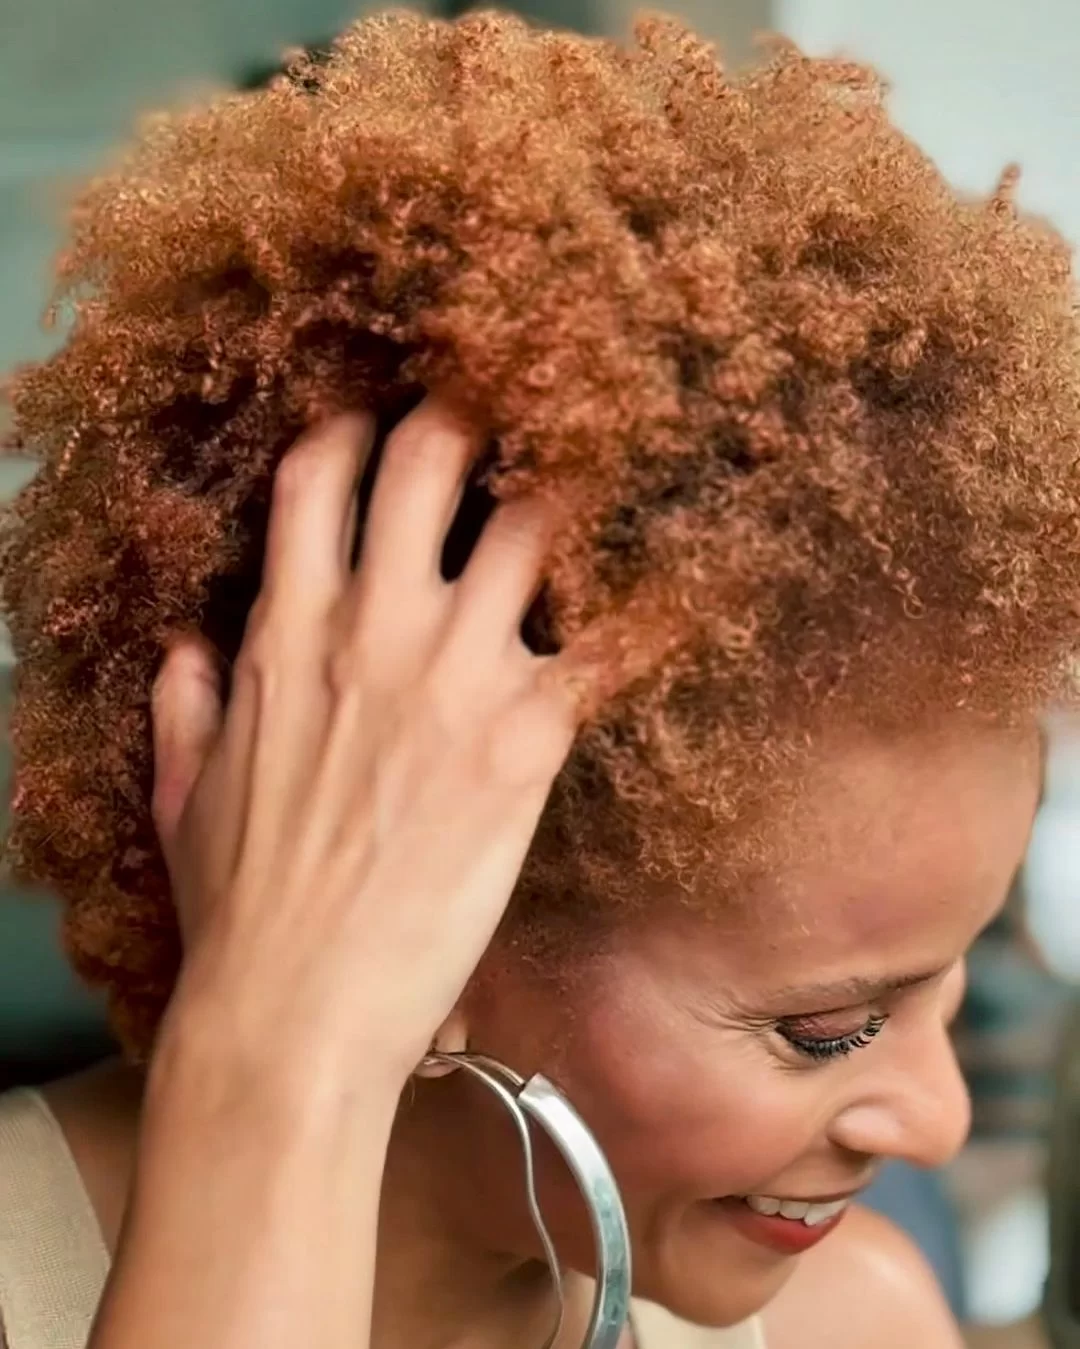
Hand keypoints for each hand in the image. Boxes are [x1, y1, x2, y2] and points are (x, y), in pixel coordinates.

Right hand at [149, 396, 599, 1087]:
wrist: (299, 1007)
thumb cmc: (240, 907)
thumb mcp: (180, 790)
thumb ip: (183, 701)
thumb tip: (191, 643)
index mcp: (285, 630)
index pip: (319, 476)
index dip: (358, 426)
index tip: (388, 415)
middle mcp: (373, 627)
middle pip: (431, 458)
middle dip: (473, 408)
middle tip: (514, 401)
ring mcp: (454, 674)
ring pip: (531, 523)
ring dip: (566, 489)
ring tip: (600, 476)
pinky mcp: (525, 738)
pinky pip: (604, 641)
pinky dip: (641, 608)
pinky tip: (680, 583)